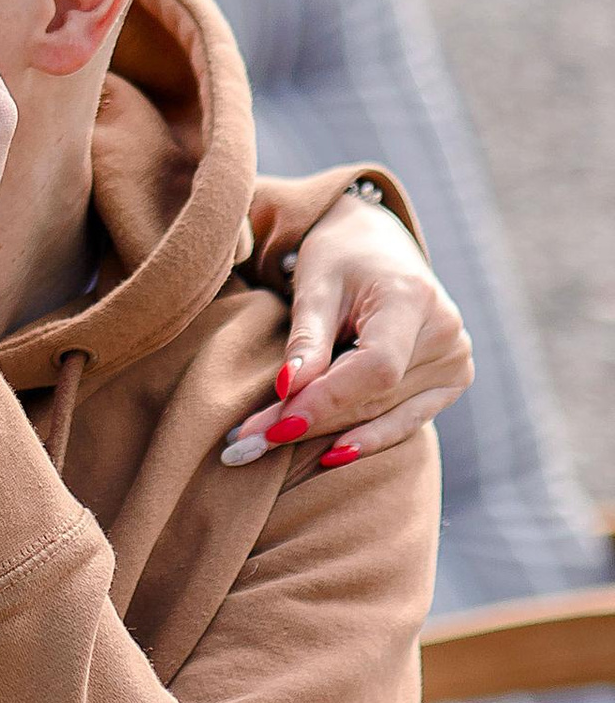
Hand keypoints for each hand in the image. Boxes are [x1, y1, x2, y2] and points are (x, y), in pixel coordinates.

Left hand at [219, 188, 473, 471]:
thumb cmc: (341, 258)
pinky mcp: (451, 382)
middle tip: (247, 442)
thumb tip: (285, 393)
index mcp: (415, 300)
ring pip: (383, 415)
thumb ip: (306, 341)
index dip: (325, 401)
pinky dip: (364, 438)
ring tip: (264, 447)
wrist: (379, 247)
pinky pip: (405, 422)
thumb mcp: (315, 286)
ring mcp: (455, 362)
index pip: (374, 369)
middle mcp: (446, 335)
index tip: (273, 425)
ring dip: (325, 435)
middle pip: (374, 398)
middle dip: (309, 422)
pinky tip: (328, 456)